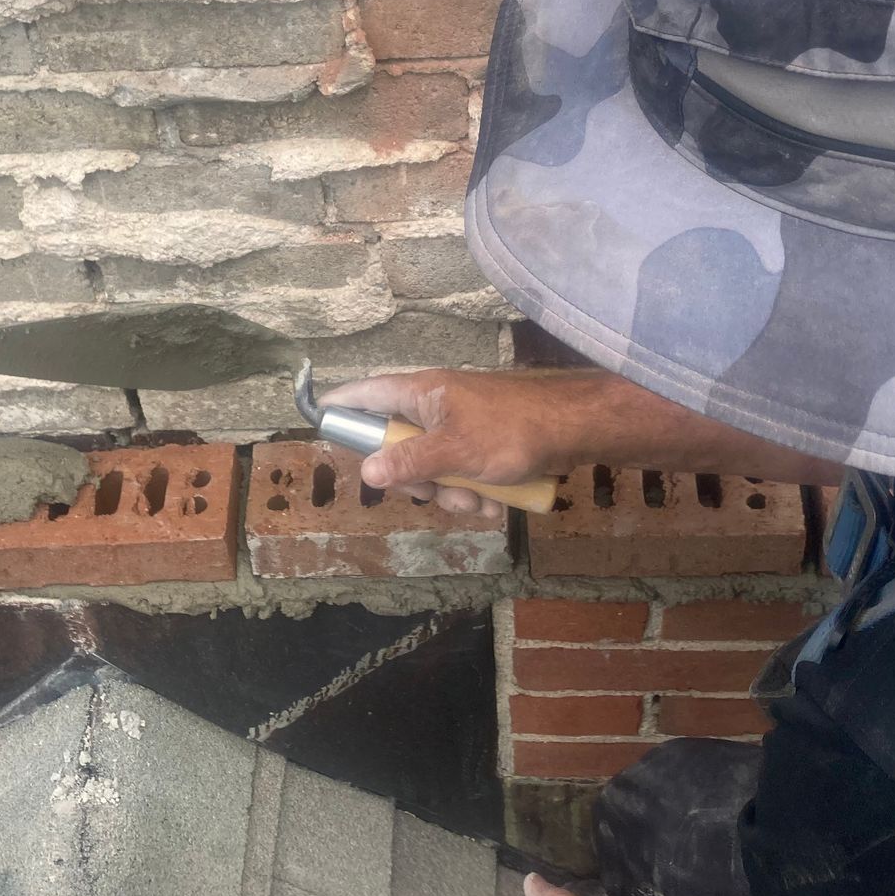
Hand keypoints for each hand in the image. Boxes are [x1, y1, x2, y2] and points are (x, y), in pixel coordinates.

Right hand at [317, 368, 616, 519]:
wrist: (574, 430)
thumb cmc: (512, 431)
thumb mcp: (455, 452)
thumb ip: (409, 461)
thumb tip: (367, 469)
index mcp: (422, 393)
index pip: (367, 393)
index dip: (342, 406)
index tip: (320, 421)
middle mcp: (436, 407)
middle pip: (399, 447)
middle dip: (418, 481)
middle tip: (435, 491)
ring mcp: (459, 427)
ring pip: (433, 470)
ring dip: (452, 494)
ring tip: (479, 500)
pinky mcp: (481, 446)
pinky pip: (461, 476)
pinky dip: (476, 493)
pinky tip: (496, 502)